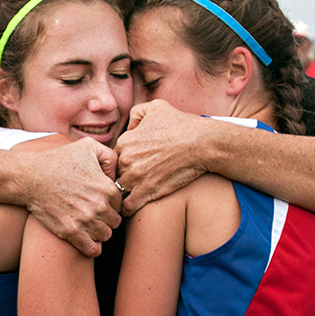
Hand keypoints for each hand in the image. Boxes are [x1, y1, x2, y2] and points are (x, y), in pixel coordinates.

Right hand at [16, 137, 121, 256]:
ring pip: (105, 236)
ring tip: (90, 226)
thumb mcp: (88, 146)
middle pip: (115, 222)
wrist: (30, 176)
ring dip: (100, 233)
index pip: (120, 205)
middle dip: (107, 219)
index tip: (102, 203)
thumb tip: (117, 174)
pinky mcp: (70, 231)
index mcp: (107, 188)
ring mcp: (85, 220)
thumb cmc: (58, 160)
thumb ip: (110, 156)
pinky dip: (92, 248)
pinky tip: (88, 241)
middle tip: (96, 215)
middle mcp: (99, 206)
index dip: (112, 205)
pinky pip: (92, 249)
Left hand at [115, 100, 208, 215]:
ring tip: (131, 196)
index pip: (114, 157)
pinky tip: (134, 206)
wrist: (201, 143)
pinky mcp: (147, 191)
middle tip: (134, 180)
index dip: (123, 162)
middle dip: (122, 178)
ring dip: (123, 194)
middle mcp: (126, 159)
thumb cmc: (181, 124)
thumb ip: (136, 114)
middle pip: (116, 174)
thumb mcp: (155, 107)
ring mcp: (136, 177)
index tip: (132, 166)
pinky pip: (128, 206)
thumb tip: (130, 128)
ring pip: (119, 190)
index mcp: (124, 141)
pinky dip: (128, 208)